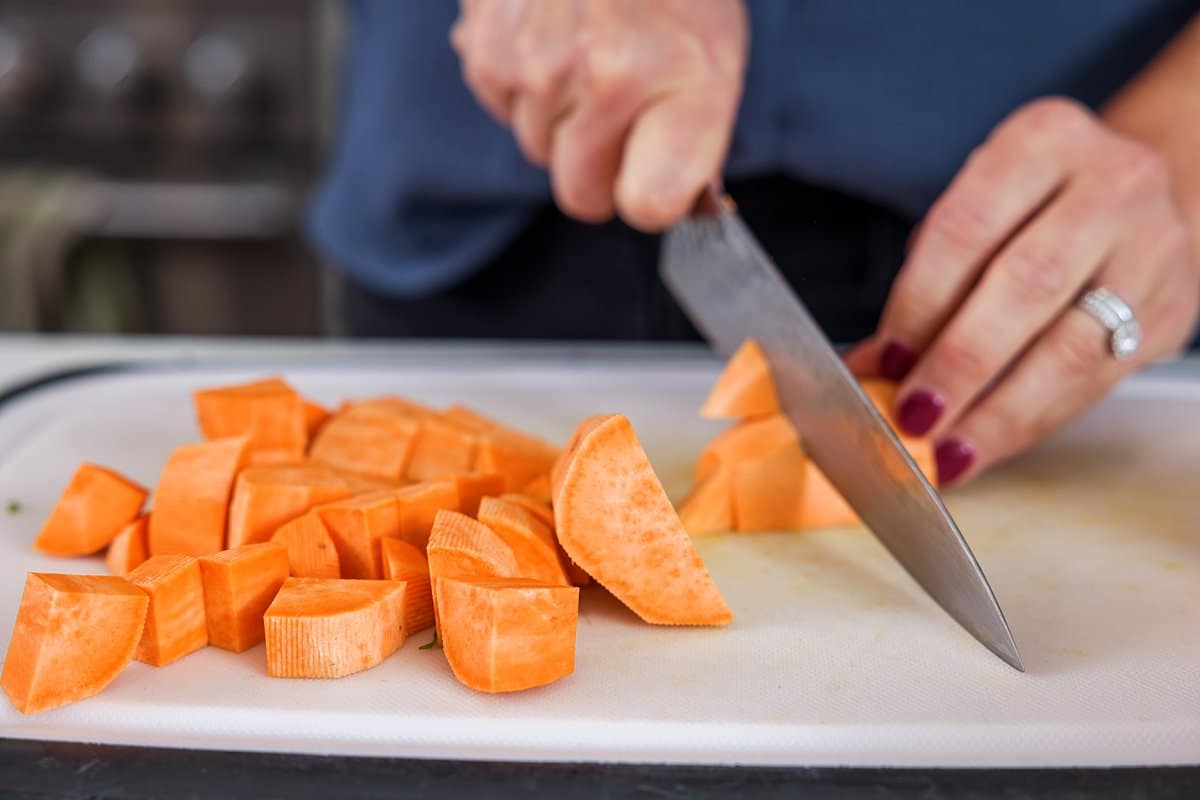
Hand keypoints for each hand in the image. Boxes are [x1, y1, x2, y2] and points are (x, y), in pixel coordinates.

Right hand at [450, 0, 747, 230]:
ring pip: (540, 153)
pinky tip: (550, 37)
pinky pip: (505, 112)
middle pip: (584, 196)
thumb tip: (659, 204)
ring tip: (587, 53)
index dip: (649, 199)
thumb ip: (692, 138)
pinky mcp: (487, 53)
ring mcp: (540, 68)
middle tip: (620, 114)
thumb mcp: (713, 54)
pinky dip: (524, 88)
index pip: (651, 205)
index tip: (653, 181)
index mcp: (682, 84)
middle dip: (600, 171)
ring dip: (561, 122)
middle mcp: (605, 80)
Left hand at [846, 97, 1199, 484]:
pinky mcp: (1172, 310)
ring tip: (946, 451)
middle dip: (961, 362)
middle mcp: (1112, 185)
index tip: (885, 360)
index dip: (920, 303)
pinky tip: (987, 444)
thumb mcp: (972, 214)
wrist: (1138, 196)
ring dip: (1000, 411)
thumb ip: (925, 283)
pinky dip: (1034, 421)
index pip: (969, 227)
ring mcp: (1154, 248)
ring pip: (1073, 345)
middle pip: (1029, 284)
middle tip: (913, 416)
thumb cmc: (1028, 209)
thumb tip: (875, 366)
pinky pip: (1097, 381)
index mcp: (1043, 141)